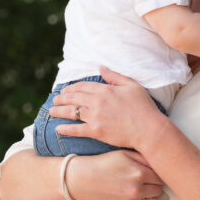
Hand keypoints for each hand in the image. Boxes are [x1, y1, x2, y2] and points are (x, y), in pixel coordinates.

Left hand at [49, 66, 167, 149]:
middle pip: (74, 98)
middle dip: (62, 98)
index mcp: (106, 90)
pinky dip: (66, 129)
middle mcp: (97, 102)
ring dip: (59, 111)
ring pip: (72, 112)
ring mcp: (95, 117)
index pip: (83, 86)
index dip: (72, 88)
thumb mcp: (131, 86)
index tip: (66, 90)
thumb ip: (114, 76)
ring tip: (52, 111)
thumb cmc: (143, 107)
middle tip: (56, 99)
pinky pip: (76, 129)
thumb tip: (100, 67)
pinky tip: (58, 128)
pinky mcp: (96, 131)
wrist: (148, 129)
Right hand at [67, 150, 163, 199]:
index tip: (151, 170)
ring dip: (149, 194)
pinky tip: (133, 193)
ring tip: (140, 186)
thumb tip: (159, 162)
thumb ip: (144, 158)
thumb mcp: (124, 154)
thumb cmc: (103, 163)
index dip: (157, 172)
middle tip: (146, 177)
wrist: (82, 179)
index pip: (160, 176)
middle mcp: (137, 190)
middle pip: (158, 189)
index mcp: (139, 173)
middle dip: (154, 183)